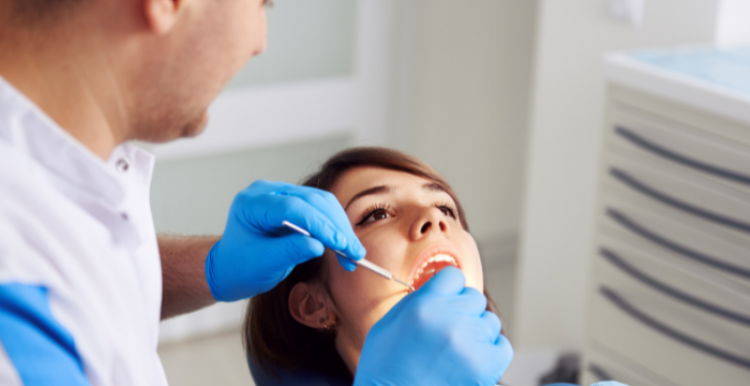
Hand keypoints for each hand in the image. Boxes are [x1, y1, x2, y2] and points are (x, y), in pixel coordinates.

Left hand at [205, 180, 365, 300]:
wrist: (232, 268)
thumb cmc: (241, 267)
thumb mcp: (263, 264)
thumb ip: (289, 252)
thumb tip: (319, 246)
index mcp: (251, 203)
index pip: (292, 207)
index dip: (319, 225)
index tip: (339, 244)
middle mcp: (268, 192)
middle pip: (312, 201)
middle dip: (336, 227)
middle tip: (354, 252)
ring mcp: (282, 194)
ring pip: (322, 203)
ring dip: (340, 227)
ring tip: (353, 253)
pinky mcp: (295, 202)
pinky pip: (322, 210)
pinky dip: (335, 228)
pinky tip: (345, 246)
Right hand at [354, 267, 512, 385]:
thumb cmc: (386, 369)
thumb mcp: (389, 324)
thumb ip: (418, 300)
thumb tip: (442, 288)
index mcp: (424, 305)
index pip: (454, 275)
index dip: (450, 290)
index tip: (445, 303)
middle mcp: (449, 319)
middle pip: (474, 298)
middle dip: (463, 311)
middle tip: (448, 333)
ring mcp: (469, 343)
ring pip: (490, 322)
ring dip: (477, 332)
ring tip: (457, 351)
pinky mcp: (485, 367)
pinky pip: (503, 346)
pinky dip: (491, 352)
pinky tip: (472, 361)